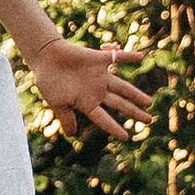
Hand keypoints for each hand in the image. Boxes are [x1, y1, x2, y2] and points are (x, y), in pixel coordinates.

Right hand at [25, 27, 159, 145]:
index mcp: (86, 103)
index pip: (103, 118)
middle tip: (149, 120)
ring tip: (149, 102)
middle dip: (134, 112)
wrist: (45, 56)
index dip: (114, 127)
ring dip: (136, 94)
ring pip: (122, 87)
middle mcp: (96, 90)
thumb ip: (66, 117)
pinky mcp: (98, 59)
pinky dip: (129, 57)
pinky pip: (117, 58)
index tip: (125, 137)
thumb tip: (71, 135)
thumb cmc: (48, 80)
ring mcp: (99, 75)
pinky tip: (141, 57)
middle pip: (119, 104)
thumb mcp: (56, 102)